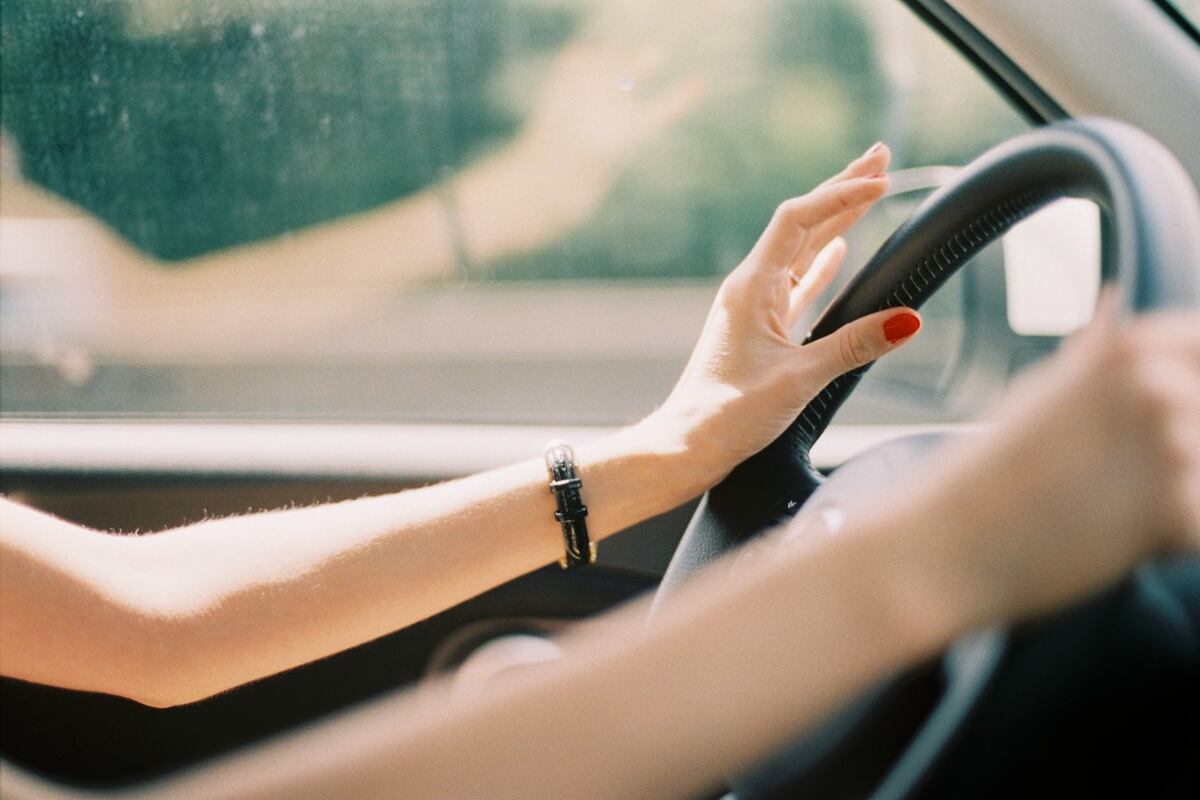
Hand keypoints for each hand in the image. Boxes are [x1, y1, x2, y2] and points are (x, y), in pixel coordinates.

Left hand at [650, 143, 921, 488]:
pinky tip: (840, 252)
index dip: (841, 196)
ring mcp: (753, 307)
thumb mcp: (799, 380)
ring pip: (802, 252)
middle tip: (880, 157)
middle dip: (842, 189)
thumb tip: (909, 320)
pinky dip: (821, 265)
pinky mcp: (759, 331)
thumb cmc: (729, 415)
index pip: (798, 221)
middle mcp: (749, 288)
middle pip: (801, 225)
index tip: (882, 181)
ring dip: (836, 222)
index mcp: (751, 287)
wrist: (686, 444)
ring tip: (869, 191)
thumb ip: (854, 346)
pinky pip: (796, 285)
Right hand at [904, 294, 1199, 627]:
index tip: (1151, 417)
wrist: (949, 542)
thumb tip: (1114, 301)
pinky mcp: (1176, 512)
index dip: (1189, 384)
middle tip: (1111, 472)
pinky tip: (1110, 534)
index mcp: (1128, 346)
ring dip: (1171, 495)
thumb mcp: (1037, 390)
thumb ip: (1094, 353)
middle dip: (1175, 448)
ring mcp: (1171, 447)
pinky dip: (1166, 539)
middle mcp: (1158, 384)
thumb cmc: (986, 471)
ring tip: (1105, 504)